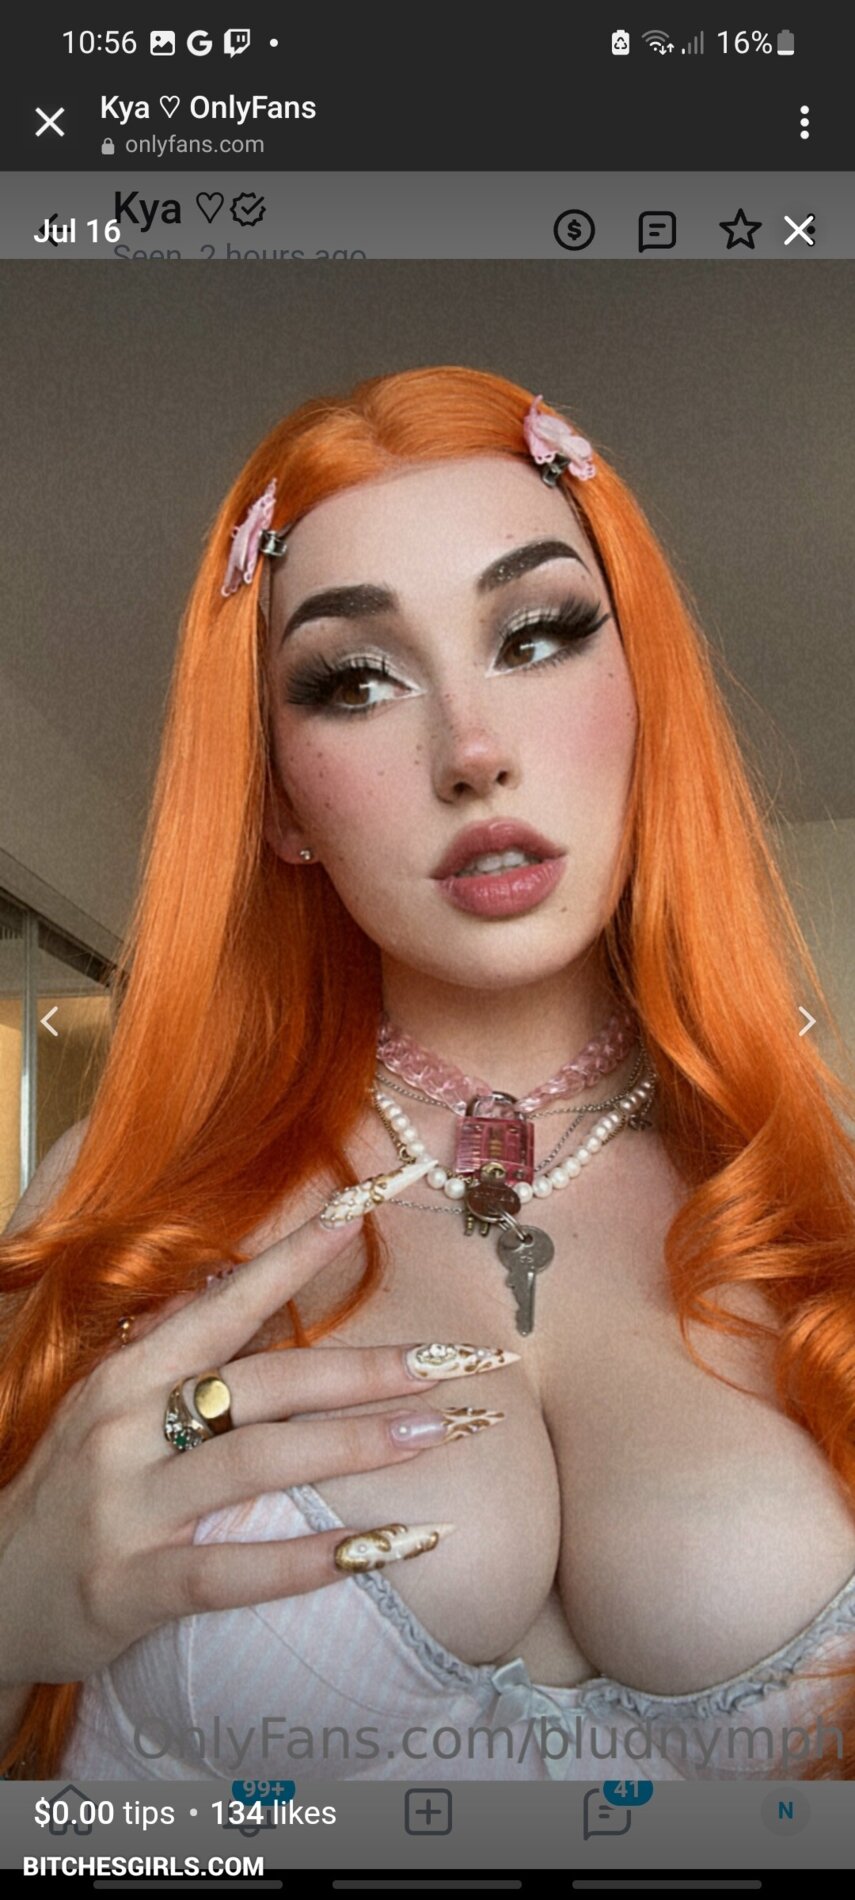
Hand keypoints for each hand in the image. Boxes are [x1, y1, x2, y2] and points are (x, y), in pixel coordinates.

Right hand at [0, 1212, 506, 1688]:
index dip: (298, 1252)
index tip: (364, 1205)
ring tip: (436, 1433)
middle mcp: (128, 1425)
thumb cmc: (74, 1488)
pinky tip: (380, 1547)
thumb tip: (239, 1280)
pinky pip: (236, 1569)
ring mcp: (131, 1505)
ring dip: (358, 1444)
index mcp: (129, 1373)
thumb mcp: (113, 1405)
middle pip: (267, 1381)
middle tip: (451, 1361)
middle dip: (368, 1368)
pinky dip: (312, 1558)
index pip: (229, 1300)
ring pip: (260, 1461)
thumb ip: (177, 1348)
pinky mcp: (136, 1583)